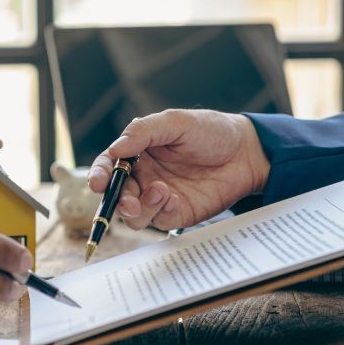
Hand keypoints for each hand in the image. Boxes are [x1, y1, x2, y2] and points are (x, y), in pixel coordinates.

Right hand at [88, 109, 269, 230]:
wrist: (246, 152)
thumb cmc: (211, 131)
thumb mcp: (176, 122)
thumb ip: (143, 132)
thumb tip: (115, 148)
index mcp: (138, 153)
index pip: (109, 166)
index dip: (98, 175)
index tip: (97, 183)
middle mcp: (144, 176)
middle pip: (116, 195)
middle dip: (116, 200)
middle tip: (128, 201)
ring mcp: (160, 197)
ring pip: (133, 214)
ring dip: (139, 208)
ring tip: (160, 192)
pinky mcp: (178, 213)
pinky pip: (159, 221)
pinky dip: (161, 212)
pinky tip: (174, 198)